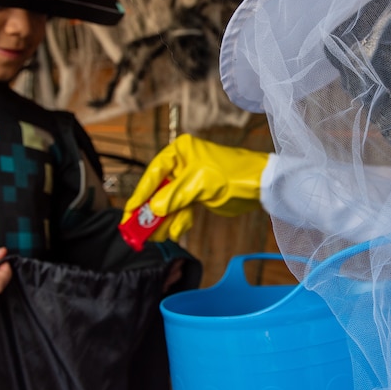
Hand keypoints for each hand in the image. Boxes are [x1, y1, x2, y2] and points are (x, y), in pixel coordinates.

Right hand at [122, 134, 269, 240]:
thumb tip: (154, 208)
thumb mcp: (201, 183)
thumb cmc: (233, 174)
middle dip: (150, 211)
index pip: (154, 172)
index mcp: (181, 151)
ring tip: (155, 237)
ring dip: (163, 221)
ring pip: (169, 203)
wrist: (260, 184)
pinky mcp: (198, 195)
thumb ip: (175, 196)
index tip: (129, 211)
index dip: (141, 193)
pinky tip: (174, 233)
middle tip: (136, 229)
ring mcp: (190, 180)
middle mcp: (182, 164)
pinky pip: (182, 210)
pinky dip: (178, 222)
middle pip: (159, 190)